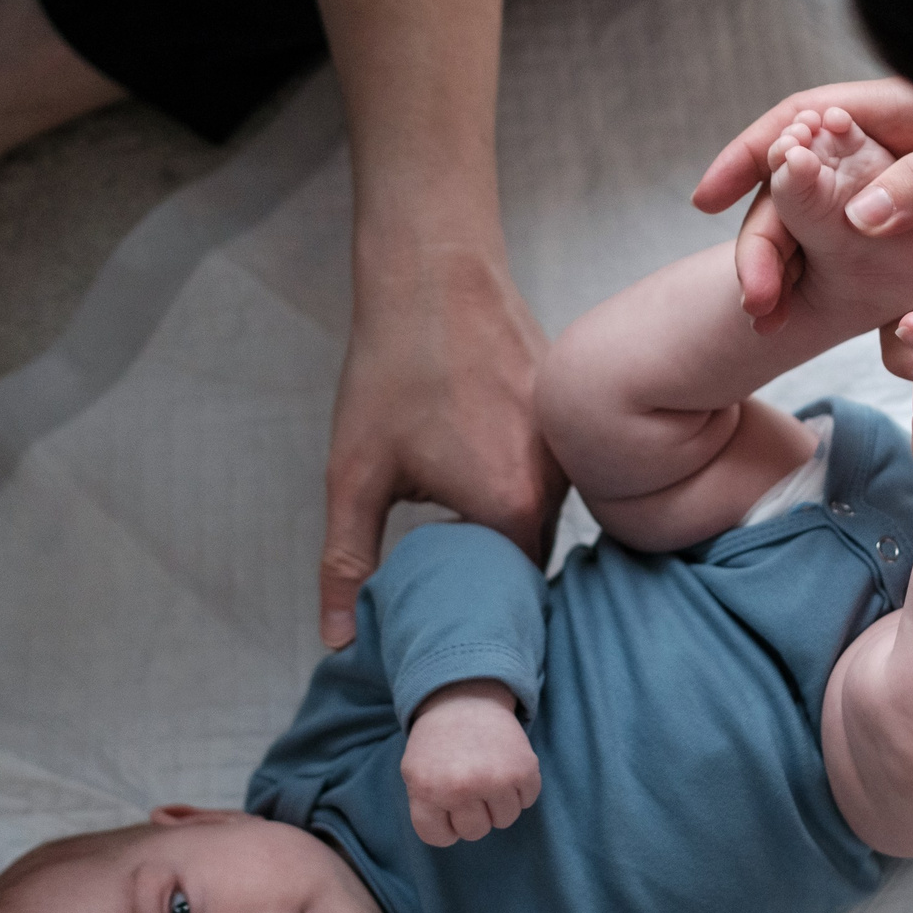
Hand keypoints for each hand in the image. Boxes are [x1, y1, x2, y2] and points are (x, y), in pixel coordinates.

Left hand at [322, 228, 564, 646]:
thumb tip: (341, 640)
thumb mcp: (355, 475)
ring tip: (456, 514)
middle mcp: (560, 481)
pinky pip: (554, 467)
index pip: (510, 595)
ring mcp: (571, 443)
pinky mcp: (570, 412)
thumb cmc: (395, 367)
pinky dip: (520, 475)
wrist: (434, 272)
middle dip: (490, 571)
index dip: (477, 611)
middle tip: (442, 574)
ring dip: (506, 519)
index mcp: (512, 507)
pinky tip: (477, 456)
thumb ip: (349, 564)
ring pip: (545, 510)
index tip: (446, 618)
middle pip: (530, 556)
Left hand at [400, 680, 540, 846]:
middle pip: (474, 832)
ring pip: (504, 820)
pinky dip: (520, 789)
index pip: (439, 838)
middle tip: (469, 785)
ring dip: (498, 803)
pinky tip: (506, 767)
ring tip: (488, 776)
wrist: (465, 698)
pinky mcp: (524, 770)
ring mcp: (495, 780)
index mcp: (427, 791)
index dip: (445, 825)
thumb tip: (452, 834)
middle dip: (472, 813)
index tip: (446, 806)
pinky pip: (527, 801)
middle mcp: (460, 789)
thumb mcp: (414, 773)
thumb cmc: (437, 742)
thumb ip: (426, 807)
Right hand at [692, 78, 912, 335]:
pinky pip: (874, 257)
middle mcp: (895, 146)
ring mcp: (911, 188)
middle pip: (804, 187)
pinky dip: (847, 290)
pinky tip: (827, 322)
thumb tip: (858, 212)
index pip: (804, 121)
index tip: (710, 198)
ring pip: (830, 228)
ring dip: (798, 271)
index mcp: (904, 110)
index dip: (752, 155)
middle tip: (756, 301)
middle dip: (768, 240)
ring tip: (774, 319)